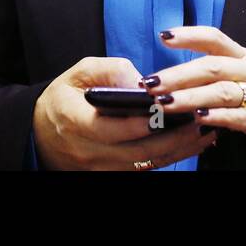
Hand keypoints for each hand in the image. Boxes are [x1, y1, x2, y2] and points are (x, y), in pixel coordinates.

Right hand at [32, 56, 217, 170]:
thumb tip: (140, 81)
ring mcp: (100, 167)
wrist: (42, 135)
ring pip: (145, 164)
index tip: (162, 112)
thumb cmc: (63, 98)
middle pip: (134, 151)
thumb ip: (108, 70)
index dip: (135, 124)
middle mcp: (86, 150)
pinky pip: (144, 168)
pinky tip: (189, 144)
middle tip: (198, 120)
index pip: (106, 129)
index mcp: (72, 120)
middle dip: (170, 138)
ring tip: (204, 133)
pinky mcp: (111, 174)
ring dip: (177, 150)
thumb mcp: (77, 73)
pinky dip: (169, 157)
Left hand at [140, 26, 245, 141]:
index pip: (216, 39)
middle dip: (178, 75)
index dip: (190, 35)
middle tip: (150, 84)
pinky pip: (242, 117)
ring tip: (165, 103)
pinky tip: (199, 119)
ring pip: (223, 91)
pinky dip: (219, 117)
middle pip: (212, 66)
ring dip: (191, 97)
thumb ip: (218, 75)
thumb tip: (173, 81)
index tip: (163, 36)